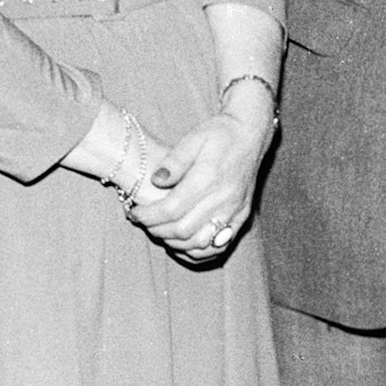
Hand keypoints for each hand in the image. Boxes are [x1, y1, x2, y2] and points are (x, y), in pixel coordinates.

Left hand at [128, 95, 275, 263]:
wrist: (251, 134)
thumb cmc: (219, 134)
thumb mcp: (192, 138)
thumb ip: (173, 162)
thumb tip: (155, 181)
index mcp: (208, 179)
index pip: (171, 210)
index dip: (148, 216)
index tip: (134, 213)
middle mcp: (224, 199)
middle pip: (182, 230)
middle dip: (156, 230)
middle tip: (144, 221)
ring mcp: (235, 210)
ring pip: (199, 242)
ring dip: (174, 242)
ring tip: (160, 231)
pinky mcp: (242, 216)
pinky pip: (219, 246)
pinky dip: (198, 251)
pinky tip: (183, 243)